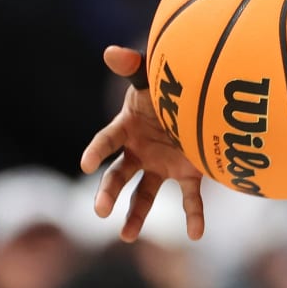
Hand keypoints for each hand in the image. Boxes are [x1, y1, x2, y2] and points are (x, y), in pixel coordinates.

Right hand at [78, 47, 205, 241]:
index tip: (85, 164)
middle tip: (101, 211)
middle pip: (119, 175)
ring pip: (145, 195)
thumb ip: (133, 66)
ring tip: (127, 236)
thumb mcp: (152, 77)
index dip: (96, 150)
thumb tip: (110, 51)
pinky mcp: (187, 173)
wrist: (201, 96)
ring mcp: (162, 165)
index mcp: (128, 128)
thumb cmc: (170, 86)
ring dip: (136, 215)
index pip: (106, 141)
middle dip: (108, 192)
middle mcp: (140, 152)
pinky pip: (190, 198)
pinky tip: (196, 235)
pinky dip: (193, 216)